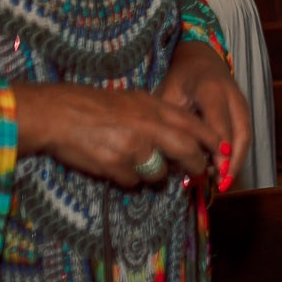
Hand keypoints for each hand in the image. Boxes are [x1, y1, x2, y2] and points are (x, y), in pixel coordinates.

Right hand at [13, 81, 222, 188]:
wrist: (56, 114)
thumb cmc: (92, 105)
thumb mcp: (132, 100)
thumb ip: (157, 115)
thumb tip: (183, 135)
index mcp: (153, 107)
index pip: (195, 125)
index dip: (213, 140)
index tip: (225, 151)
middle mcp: (148, 126)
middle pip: (187, 151)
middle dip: (196, 165)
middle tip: (197, 173)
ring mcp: (133, 147)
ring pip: (159, 171)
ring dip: (153, 173)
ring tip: (134, 162)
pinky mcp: (116, 165)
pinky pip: (132, 181)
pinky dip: (126, 178)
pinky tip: (111, 165)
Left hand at [158, 41, 251, 189]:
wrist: (201, 58)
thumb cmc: (180, 77)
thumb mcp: (169, 93)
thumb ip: (172, 121)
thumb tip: (171, 154)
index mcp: (212, 90)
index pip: (219, 123)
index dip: (218, 148)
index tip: (215, 169)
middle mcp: (233, 97)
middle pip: (240, 133)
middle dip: (233, 161)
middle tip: (221, 184)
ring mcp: (242, 103)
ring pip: (246, 136)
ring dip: (237, 161)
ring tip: (224, 182)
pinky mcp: (244, 110)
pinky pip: (244, 134)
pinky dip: (237, 154)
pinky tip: (225, 169)